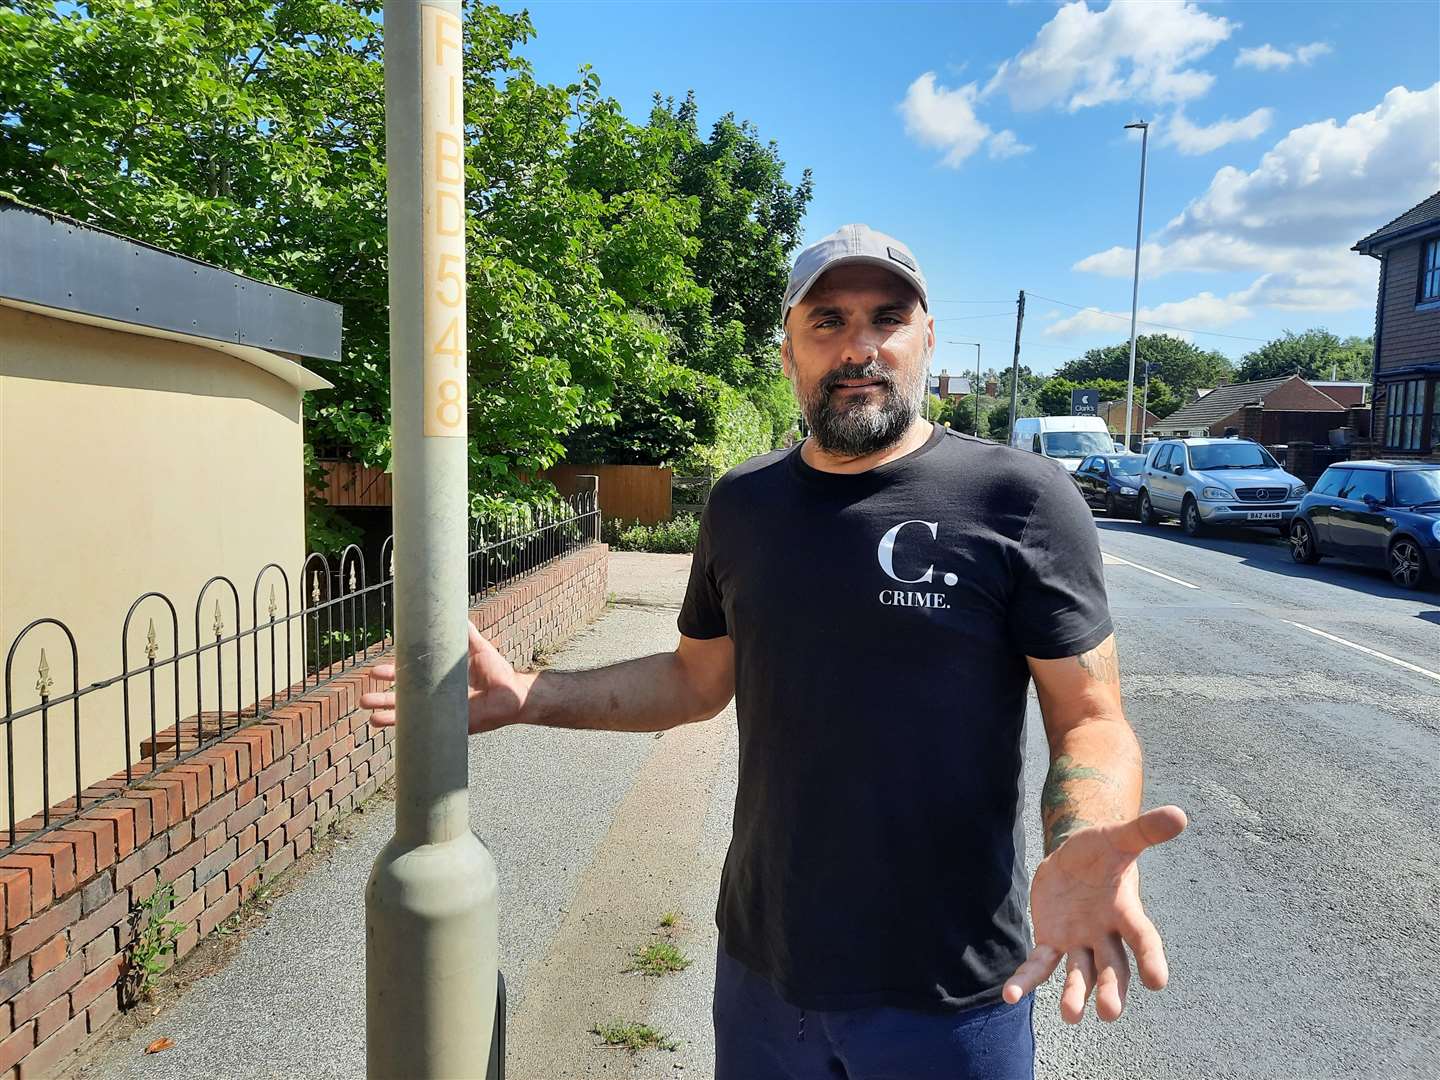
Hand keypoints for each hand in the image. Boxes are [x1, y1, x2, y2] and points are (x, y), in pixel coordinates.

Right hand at [359, 622, 528, 734]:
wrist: (513, 693)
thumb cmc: (497, 672)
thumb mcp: (477, 648)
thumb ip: (465, 632)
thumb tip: (455, 608)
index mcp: (439, 679)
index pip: (410, 677)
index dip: (392, 675)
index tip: (374, 672)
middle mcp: (436, 696)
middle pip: (403, 699)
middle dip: (382, 698)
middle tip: (363, 697)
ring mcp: (441, 713)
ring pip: (408, 716)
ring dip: (387, 716)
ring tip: (368, 716)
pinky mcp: (450, 726)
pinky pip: (425, 730)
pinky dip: (407, 731)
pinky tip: (392, 731)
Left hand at [1003, 805, 1186, 1022]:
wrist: (1073, 857)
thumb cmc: (1101, 850)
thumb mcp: (1118, 838)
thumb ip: (1145, 831)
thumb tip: (1179, 814)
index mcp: (1126, 911)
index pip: (1143, 938)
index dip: (1151, 958)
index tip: (1157, 981)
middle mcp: (1105, 934)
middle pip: (1112, 967)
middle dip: (1111, 989)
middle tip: (1109, 1012)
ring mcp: (1079, 942)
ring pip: (1079, 973)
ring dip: (1074, 994)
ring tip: (1070, 1016)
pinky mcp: (1052, 942)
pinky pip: (1040, 965)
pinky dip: (1026, 980)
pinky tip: (1010, 996)